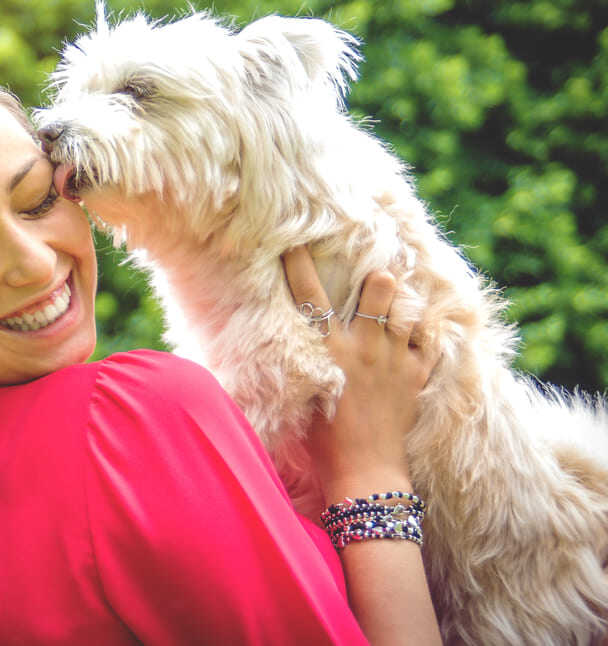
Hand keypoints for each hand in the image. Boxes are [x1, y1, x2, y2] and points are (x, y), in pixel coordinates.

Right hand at [281, 246, 437, 500]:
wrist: (364, 473)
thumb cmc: (323, 441)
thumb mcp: (303, 394)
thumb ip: (303, 363)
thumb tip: (289, 347)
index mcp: (329, 349)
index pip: (311, 295)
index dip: (300, 264)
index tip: (296, 243)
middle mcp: (364, 347)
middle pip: (378, 291)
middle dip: (377, 279)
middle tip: (376, 274)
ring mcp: (395, 360)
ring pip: (406, 314)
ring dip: (401, 307)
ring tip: (398, 302)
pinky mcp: (416, 378)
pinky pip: (426, 345)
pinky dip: (422, 338)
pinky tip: (416, 337)